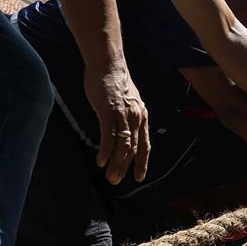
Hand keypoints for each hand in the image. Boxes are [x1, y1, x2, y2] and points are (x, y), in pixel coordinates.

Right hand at [84, 63, 149, 184]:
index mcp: (142, 117)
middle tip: (115, 181)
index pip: (145, 146)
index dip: (142, 163)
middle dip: (125, 168)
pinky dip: (106, 151)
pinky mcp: (109, 112)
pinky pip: (109, 136)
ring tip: (109, 176)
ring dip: (116, 164)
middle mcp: (136, 118)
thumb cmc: (114, 83)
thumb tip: (123, 130)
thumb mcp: (128, 102)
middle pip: (133, 150)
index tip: (139, 177)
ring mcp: (123, 116)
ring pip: (123, 146)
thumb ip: (128, 117)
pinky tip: (101, 161)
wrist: (107, 64)